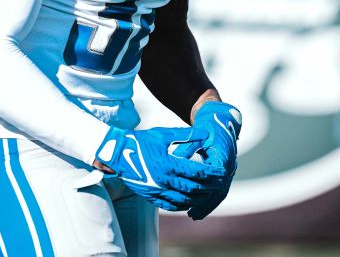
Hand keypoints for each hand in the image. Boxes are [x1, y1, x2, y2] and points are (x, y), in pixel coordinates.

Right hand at [94, 126, 222, 211]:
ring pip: (185, 200)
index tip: (222, 171)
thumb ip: (186, 135)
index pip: (198, 172)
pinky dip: (184, 204)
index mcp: (169, 164)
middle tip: (219, 184)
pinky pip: (172, 205)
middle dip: (209, 186)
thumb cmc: (140, 141)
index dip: (212, 172)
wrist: (117, 154)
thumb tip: (205, 134)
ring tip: (208, 193)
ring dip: (199, 198)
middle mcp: (165, 180)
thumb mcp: (164, 135)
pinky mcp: (152, 196)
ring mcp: (158, 190)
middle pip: (195, 188)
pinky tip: (190, 200)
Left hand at [180, 100, 241, 219]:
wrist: (221, 119)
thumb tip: (176, 160)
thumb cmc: (209, 125)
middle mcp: (229, 164)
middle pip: (219, 190)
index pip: (215, 177)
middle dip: (205, 203)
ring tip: (195, 215)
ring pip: (220, 192)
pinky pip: (219, 189)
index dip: (203, 189)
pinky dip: (210, 200)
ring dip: (208, 205)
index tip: (192, 197)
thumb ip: (187, 146)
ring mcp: (229, 169)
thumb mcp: (198, 134)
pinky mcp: (225, 171)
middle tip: (192, 214)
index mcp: (223, 155)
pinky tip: (200, 208)